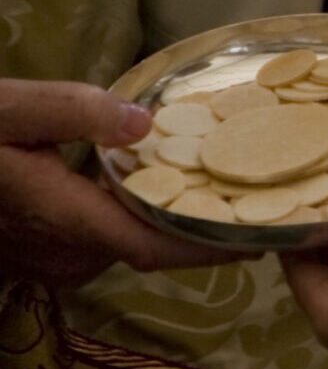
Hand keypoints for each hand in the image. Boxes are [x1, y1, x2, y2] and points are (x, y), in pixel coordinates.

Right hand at [0, 80, 245, 284]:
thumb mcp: (9, 110)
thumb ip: (72, 111)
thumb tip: (143, 123)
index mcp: (64, 219)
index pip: (153, 246)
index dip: (208, 246)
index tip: (261, 238)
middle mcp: (63, 252)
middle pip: (148, 246)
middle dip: (200, 229)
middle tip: (254, 201)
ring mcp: (49, 258)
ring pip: (124, 243)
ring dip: (166, 223)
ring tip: (220, 192)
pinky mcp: (37, 254)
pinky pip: (101, 241)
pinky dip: (134, 219)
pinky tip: (154, 189)